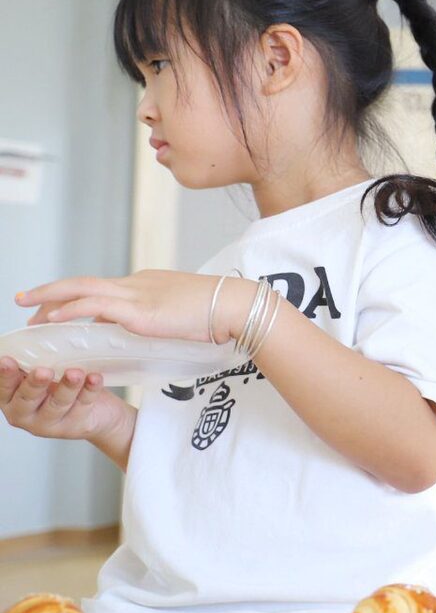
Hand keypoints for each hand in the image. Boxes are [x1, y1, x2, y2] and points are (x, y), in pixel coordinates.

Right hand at [0, 358, 134, 445]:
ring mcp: (50, 424)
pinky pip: (83, 406)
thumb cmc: (63, 386)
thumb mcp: (47, 372)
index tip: (6, 360)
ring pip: (57, 404)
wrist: (99, 412)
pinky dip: (90, 390)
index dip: (5, 375)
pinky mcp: (75, 427)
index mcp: (12, 398)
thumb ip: (36, 358)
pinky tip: (95, 378)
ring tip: (75, 373)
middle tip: (43, 371)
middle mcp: (25, 414)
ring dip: (67, 386)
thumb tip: (34, 326)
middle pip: (27, 399)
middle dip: (35, 383)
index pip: (4, 387)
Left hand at [16, 270, 231, 342]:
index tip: (54, 307)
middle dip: (49, 291)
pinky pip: (94, 306)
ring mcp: (136, 294)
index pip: (101, 289)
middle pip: (82, 283)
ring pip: (81, 290)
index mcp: (146, 285)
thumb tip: (137, 329)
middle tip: (23, 299)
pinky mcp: (139, 310)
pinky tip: (51, 320)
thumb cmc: (218, 314)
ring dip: (49, 299)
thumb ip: (154, 319)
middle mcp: (136, 284)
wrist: (235, 306)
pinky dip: (69, 310)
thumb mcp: (179, 315)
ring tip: (27, 310)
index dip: (72, 297)